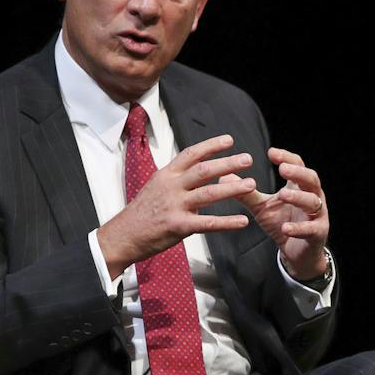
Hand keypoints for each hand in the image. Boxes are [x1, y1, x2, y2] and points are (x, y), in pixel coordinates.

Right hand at [97, 134, 255, 278]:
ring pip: (209, 194)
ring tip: (251, 184)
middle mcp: (172, 187)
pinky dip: (227, 222)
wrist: (124, 234)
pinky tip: (243, 221)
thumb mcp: (156, 186)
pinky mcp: (178, 226)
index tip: (229, 140)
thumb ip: (177, 177)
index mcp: (167, 175)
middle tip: (248, 159)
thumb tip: (197, 166)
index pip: (191, 154)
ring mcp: (175, 206)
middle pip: (204, 170)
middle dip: (227, 163)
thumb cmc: (143, 212)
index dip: (211, 146)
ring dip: (232, 188)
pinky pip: (207, 223)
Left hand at [223, 146, 329, 280]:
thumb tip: (224, 176)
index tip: (271, 152)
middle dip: (298, 173)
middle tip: (283, 169)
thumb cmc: (282, 223)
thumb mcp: (261, 207)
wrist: (296, 252)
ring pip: (312, 202)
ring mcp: (317, 215)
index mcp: (299, 187)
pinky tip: (286, 228)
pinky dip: (298, 228)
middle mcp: (312, 196)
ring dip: (298, 197)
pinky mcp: (318, 234)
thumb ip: (246, 193)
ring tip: (283, 195)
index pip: (297, 165)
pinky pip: (311, 229)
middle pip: (311, 179)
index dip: (286, 158)